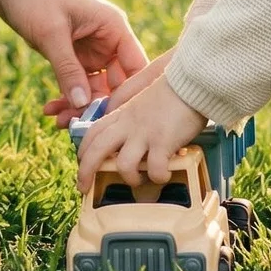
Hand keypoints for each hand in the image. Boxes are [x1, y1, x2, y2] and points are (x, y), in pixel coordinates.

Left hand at [0, 0, 146, 119]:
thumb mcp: (51, 32)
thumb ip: (68, 69)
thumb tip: (83, 106)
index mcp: (113, 27)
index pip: (136, 69)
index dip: (129, 97)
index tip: (115, 123)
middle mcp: (107, 40)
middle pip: (116, 84)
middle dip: (99, 108)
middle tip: (78, 127)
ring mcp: (90, 49)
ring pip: (95, 89)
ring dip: (79, 107)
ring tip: (58, 122)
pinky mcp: (72, 55)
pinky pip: (77, 84)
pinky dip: (66, 98)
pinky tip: (50, 110)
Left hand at [76, 71, 205, 193]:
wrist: (190, 81)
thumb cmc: (171, 89)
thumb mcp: (142, 98)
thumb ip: (130, 112)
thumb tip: (124, 128)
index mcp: (122, 113)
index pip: (94, 132)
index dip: (84, 149)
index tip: (80, 163)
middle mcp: (128, 124)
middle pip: (97, 149)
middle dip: (86, 171)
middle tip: (83, 188)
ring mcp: (144, 133)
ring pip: (123, 164)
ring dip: (130, 178)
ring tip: (140, 181)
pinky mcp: (163, 141)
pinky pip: (155, 169)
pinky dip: (158, 177)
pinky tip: (165, 175)